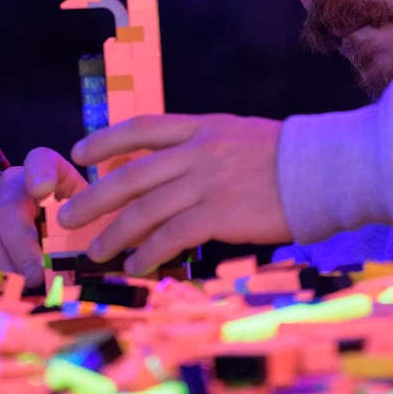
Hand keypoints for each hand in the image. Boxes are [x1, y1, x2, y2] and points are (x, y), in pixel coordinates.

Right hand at [0, 148, 87, 287]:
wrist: (67, 244)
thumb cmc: (83, 232)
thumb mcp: (94, 228)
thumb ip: (88, 237)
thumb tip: (76, 260)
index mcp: (50, 173)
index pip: (41, 161)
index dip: (39, 173)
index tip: (42, 190)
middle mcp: (14, 183)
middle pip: (8, 206)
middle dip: (20, 246)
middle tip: (35, 277)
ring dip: (0, 263)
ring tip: (19, 287)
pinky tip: (0, 287)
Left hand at [58, 114, 289, 275]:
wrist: (325, 168)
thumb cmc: (287, 157)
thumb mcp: (238, 135)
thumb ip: (202, 147)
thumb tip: (168, 169)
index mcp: (202, 127)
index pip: (140, 127)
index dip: (104, 140)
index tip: (78, 153)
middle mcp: (197, 151)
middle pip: (130, 174)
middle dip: (93, 197)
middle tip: (67, 216)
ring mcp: (206, 183)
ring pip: (144, 210)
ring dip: (114, 234)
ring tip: (96, 251)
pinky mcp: (219, 215)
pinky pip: (171, 237)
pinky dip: (147, 254)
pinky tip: (135, 266)